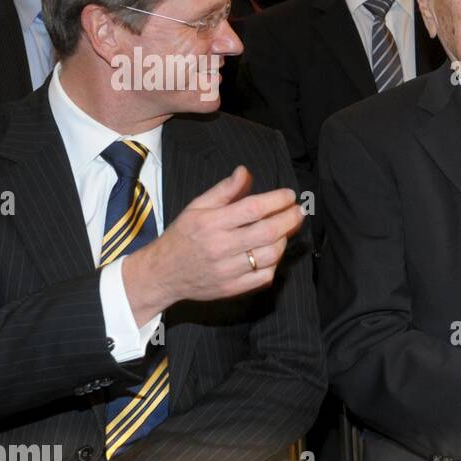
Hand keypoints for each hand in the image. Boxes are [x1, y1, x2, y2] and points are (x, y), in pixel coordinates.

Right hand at [122, 166, 302, 323]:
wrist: (162, 273)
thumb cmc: (182, 236)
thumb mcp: (196, 207)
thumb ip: (224, 190)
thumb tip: (245, 172)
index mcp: (211, 223)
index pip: (253, 208)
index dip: (277, 200)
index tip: (289, 195)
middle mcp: (220, 247)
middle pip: (267, 232)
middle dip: (290, 219)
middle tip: (299, 211)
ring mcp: (227, 270)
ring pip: (270, 255)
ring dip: (284, 240)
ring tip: (284, 230)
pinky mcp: (232, 288)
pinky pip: (264, 276)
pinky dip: (275, 263)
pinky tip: (272, 252)